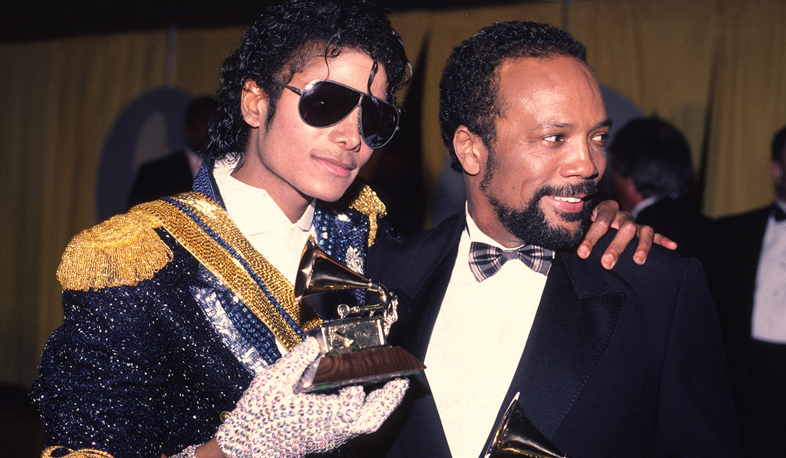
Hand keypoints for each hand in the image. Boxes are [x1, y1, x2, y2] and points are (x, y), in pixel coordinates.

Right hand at [216, 337, 408, 457]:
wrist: (245, 447)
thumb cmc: (257, 416)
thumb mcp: (273, 381)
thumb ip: (297, 360)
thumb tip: (314, 343)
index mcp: (319, 417)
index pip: (351, 406)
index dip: (359, 389)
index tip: (363, 366)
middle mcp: (330, 430)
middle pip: (370, 419)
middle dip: (389, 400)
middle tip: (402, 380)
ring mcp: (329, 436)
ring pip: (365, 424)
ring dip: (381, 405)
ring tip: (392, 385)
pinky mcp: (325, 438)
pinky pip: (355, 425)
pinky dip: (366, 409)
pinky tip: (364, 393)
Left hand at [577, 200, 676, 268]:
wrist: (595, 216)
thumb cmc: (586, 224)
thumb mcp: (580, 225)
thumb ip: (577, 233)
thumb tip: (569, 249)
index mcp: (605, 210)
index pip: (600, 221)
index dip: (591, 237)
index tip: (583, 253)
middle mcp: (622, 215)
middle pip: (624, 227)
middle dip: (615, 246)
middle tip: (607, 263)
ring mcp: (634, 223)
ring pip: (642, 230)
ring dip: (641, 246)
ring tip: (638, 261)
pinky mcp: (643, 231)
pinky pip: (655, 235)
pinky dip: (663, 240)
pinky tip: (673, 247)